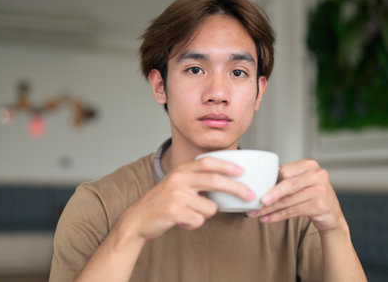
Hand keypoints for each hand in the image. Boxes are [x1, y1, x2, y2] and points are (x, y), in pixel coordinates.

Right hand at [121, 157, 254, 241]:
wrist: (138, 219)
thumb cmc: (162, 202)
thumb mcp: (177, 184)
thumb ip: (196, 180)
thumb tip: (225, 184)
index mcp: (181, 170)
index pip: (208, 162)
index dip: (227, 165)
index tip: (242, 171)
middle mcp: (179, 179)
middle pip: (215, 181)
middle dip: (236, 188)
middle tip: (249, 195)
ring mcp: (176, 195)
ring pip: (209, 208)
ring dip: (204, 215)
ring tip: (188, 214)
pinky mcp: (174, 211)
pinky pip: (198, 220)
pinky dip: (193, 225)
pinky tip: (181, 221)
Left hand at [247, 159, 344, 232]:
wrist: (331, 214)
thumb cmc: (310, 195)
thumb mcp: (301, 182)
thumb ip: (284, 179)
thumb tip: (257, 183)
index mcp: (309, 165)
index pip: (286, 171)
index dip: (271, 180)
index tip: (257, 187)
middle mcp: (318, 175)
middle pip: (289, 184)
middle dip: (271, 193)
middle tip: (258, 201)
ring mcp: (321, 190)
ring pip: (289, 200)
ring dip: (270, 208)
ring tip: (257, 213)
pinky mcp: (321, 205)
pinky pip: (293, 211)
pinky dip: (278, 216)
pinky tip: (267, 218)